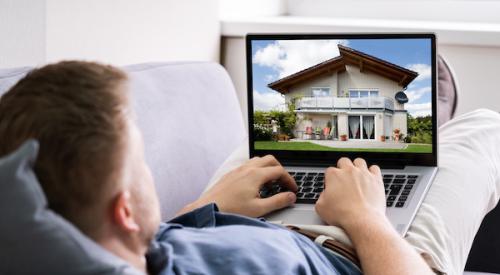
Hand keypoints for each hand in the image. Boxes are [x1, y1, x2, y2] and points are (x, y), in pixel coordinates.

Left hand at [179, 155, 296, 216]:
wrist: (208, 208)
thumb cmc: (232, 210)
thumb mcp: (259, 209)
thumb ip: (278, 201)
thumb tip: (291, 197)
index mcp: (256, 175)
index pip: (279, 171)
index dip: (289, 180)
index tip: (293, 189)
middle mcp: (247, 168)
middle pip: (270, 160)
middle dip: (280, 169)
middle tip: (284, 183)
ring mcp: (238, 170)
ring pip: (258, 161)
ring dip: (268, 168)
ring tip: (270, 183)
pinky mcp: (231, 174)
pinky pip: (248, 165)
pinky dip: (257, 170)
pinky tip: (254, 185)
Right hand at [315, 157, 385, 228]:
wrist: (362, 220)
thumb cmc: (342, 215)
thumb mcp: (321, 207)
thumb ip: (321, 197)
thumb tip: (325, 195)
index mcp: (334, 175)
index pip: (329, 170)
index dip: (330, 178)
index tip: (332, 185)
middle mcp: (349, 171)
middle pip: (344, 161)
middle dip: (343, 168)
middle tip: (343, 178)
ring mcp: (363, 174)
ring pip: (359, 161)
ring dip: (357, 167)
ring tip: (357, 175)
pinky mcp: (376, 179)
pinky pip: (375, 168)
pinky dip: (372, 172)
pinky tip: (370, 178)